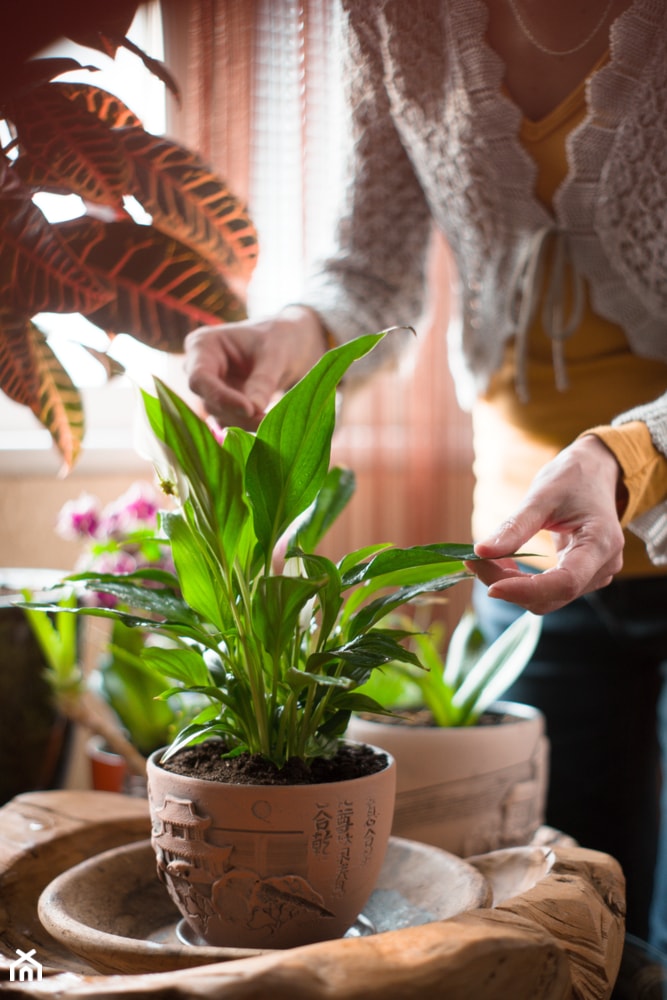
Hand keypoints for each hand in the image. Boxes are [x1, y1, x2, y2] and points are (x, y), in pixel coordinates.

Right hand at [184, 305, 328, 429]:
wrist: (286, 344)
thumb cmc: (278, 339)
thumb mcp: (275, 355)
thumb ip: (262, 381)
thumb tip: (253, 411)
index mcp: (203, 345)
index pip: (200, 378)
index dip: (221, 397)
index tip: (248, 409)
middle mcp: (198, 368)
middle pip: (208, 399)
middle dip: (236, 413)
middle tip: (264, 420)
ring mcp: (209, 387)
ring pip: (218, 414)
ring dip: (243, 422)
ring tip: (269, 421)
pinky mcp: (221, 403)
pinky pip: (229, 420)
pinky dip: (247, 424)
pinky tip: (265, 424)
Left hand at [468, 435, 625, 614]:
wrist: (595, 472)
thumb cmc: (572, 478)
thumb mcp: (541, 496)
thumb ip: (515, 527)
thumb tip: (480, 551)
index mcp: (601, 543)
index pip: (565, 582)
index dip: (527, 589)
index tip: (491, 587)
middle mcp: (603, 567)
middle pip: (551, 595)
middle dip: (509, 584)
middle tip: (473, 561)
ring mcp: (595, 575)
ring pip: (546, 598)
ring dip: (512, 584)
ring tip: (487, 558)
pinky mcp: (582, 577)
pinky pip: (548, 591)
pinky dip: (521, 582)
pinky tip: (504, 561)